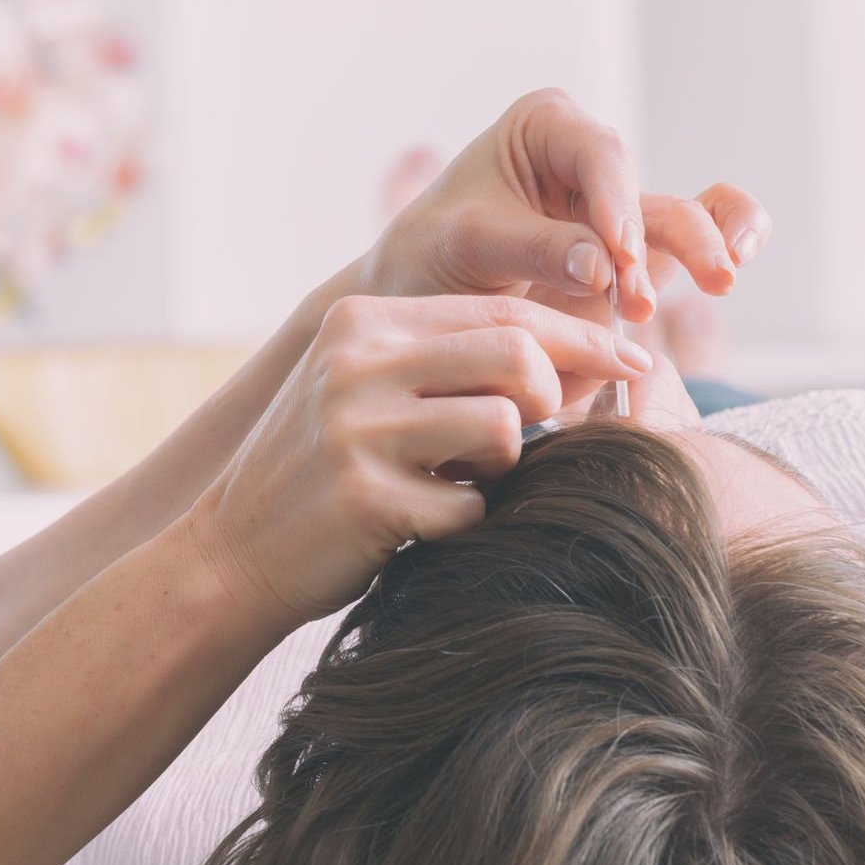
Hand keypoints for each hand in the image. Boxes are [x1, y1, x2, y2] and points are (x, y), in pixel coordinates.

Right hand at [180, 292, 652, 627]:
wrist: (231, 554)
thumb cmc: (321, 472)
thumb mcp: (365, 389)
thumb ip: (447, 361)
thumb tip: (580, 354)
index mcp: (361, 322)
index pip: (500, 310)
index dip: (579, 335)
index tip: (633, 360)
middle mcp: (355, 362)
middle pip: (515, 354)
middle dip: (555, 395)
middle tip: (547, 432)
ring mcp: (355, 429)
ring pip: (503, 426)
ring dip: (505, 464)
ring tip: (462, 480)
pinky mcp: (364, 498)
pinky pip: (470, 506)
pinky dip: (465, 522)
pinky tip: (424, 524)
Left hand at [357, 88, 772, 322]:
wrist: (421, 296)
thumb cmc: (429, 254)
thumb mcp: (466, 244)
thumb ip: (534, 249)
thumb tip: (603, 269)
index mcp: (544, 126)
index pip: (598, 156)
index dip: (616, 204)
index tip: (619, 258)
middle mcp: (589, 158)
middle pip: (646, 187)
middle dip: (664, 238)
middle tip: (652, 295)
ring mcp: (616, 205)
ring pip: (681, 214)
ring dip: (699, 250)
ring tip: (716, 285)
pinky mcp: (633, 251)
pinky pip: (689, 238)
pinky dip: (721, 244)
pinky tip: (732, 267)